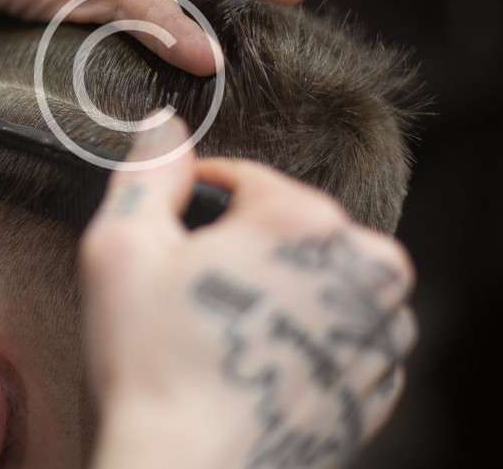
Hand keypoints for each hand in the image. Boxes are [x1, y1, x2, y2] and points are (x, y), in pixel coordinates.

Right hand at [81, 120, 416, 468]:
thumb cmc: (155, 362)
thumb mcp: (124, 247)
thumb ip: (147, 173)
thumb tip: (166, 125)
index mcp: (304, 222)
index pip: (247, 177)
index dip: (201, 197)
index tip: (179, 228)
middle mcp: (361, 267)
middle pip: (289, 222)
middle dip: (243, 241)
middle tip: (197, 287)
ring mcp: (377, 328)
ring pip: (319, 269)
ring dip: (279, 280)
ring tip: (229, 322)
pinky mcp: (377, 377)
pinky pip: (342, 321)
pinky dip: (305, 324)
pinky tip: (260, 350)